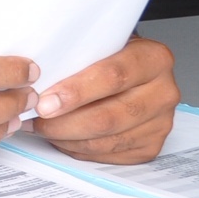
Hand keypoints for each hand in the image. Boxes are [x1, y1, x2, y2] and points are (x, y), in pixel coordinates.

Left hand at [32, 37, 178, 163]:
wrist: (133, 70)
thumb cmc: (109, 55)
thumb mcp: (98, 42)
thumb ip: (77, 56)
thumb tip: (34, 77)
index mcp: (154, 58)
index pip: (113, 76)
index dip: (76, 91)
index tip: (46, 101)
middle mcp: (164, 92)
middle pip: (109, 116)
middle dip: (65, 122)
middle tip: (36, 120)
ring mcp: (161, 123)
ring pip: (106, 140)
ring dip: (66, 138)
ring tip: (40, 128)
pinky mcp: (151, 146)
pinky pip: (109, 154)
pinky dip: (78, 149)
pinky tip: (61, 137)